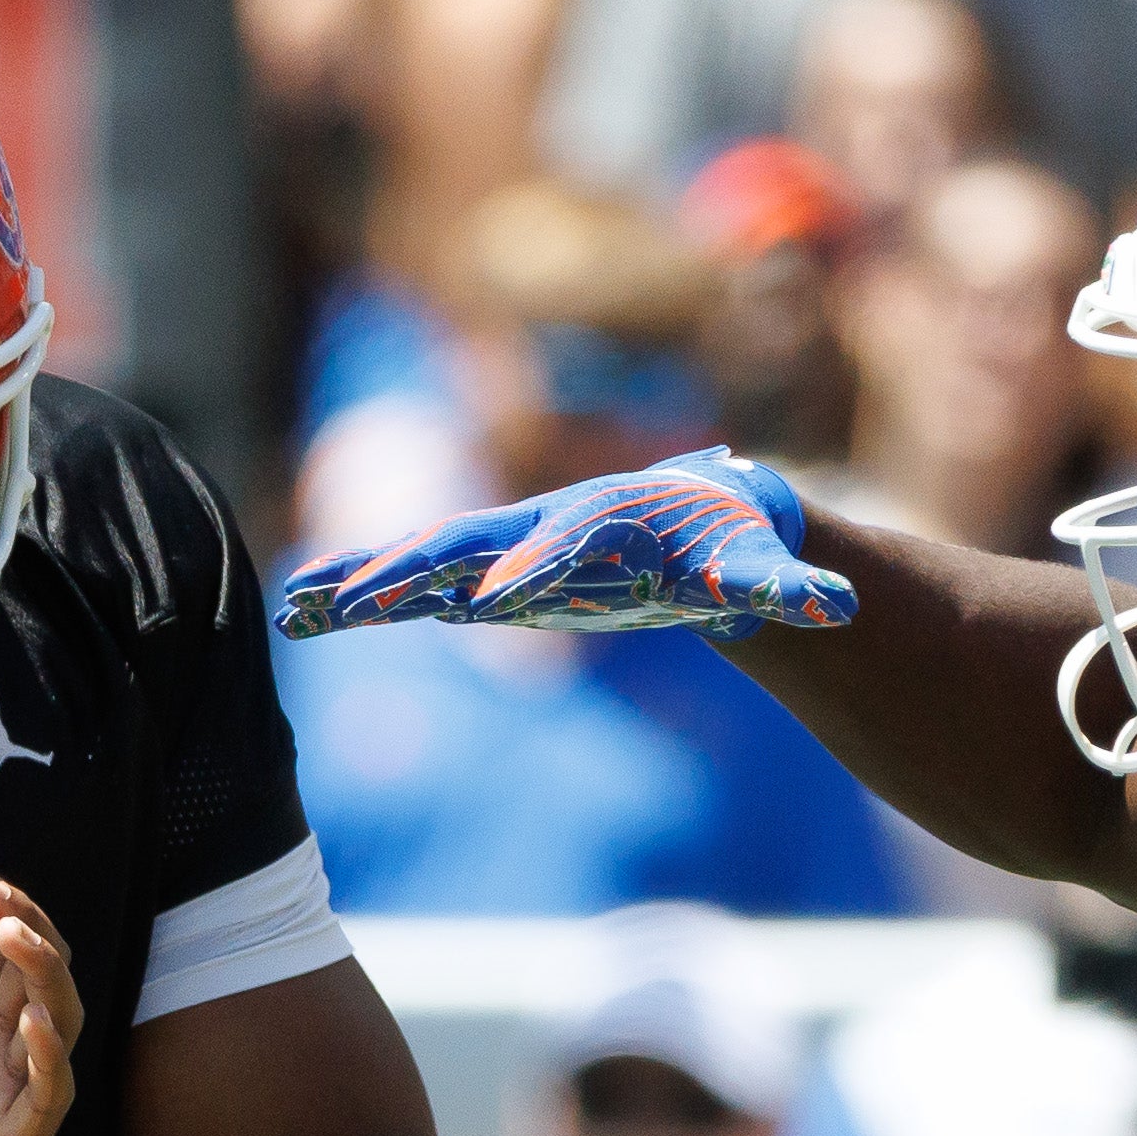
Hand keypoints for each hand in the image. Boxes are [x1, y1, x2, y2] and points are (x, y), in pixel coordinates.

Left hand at [0, 870, 83, 1135]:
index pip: (3, 943)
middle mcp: (4, 1045)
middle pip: (40, 966)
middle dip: (25, 921)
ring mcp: (19, 1088)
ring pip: (59, 1016)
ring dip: (44, 974)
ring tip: (14, 936)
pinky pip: (50, 1090)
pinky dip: (49, 1054)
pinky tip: (33, 1023)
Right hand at [277, 450, 856, 641]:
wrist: (696, 518)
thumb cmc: (727, 547)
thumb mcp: (762, 572)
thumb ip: (793, 589)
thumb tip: (843, 605)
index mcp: (599, 529)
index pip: (558, 553)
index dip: (530, 576)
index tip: (491, 603)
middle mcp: (537, 531)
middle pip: (466, 550)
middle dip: (411, 573)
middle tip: (356, 600)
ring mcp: (502, 552)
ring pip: (421, 562)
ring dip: (360, 584)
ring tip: (293, 607)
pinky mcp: (485, 577)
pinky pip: (413, 586)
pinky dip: (360, 598)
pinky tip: (304, 617)